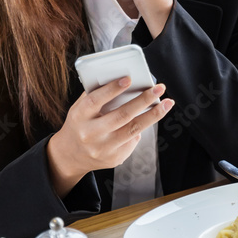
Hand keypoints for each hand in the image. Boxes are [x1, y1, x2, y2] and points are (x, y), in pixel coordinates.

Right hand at [46, 76, 174, 197]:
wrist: (70, 155)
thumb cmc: (80, 123)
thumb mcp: (80, 107)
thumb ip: (98, 94)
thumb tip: (125, 80)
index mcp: (79, 117)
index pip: (95, 101)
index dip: (112, 89)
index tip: (129, 78)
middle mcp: (90, 134)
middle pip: (121, 116)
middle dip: (143, 100)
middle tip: (159, 89)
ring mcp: (103, 149)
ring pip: (133, 130)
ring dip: (153, 115)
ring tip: (167, 103)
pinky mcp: (114, 159)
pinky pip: (133, 140)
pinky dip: (142, 128)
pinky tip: (148, 119)